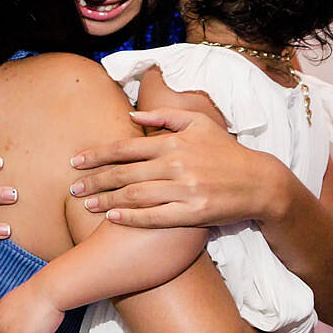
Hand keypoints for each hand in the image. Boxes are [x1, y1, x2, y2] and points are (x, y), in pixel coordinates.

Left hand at [69, 108, 288, 228]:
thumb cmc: (225, 150)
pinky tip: (113, 218)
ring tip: (87, 204)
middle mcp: (175, 164)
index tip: (75, 162)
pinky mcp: (193, 213)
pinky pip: (155, 217)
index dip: (97, 155)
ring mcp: (184, 190)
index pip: (125, 148)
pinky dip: (132, 218)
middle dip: (94, 180)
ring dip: (106, 200)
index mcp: (173, 142)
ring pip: (135, 196)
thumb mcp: (199, 122)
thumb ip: (164, 115)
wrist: (260, 181)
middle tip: (72, 188)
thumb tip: (131, 114)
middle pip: (124, 174)